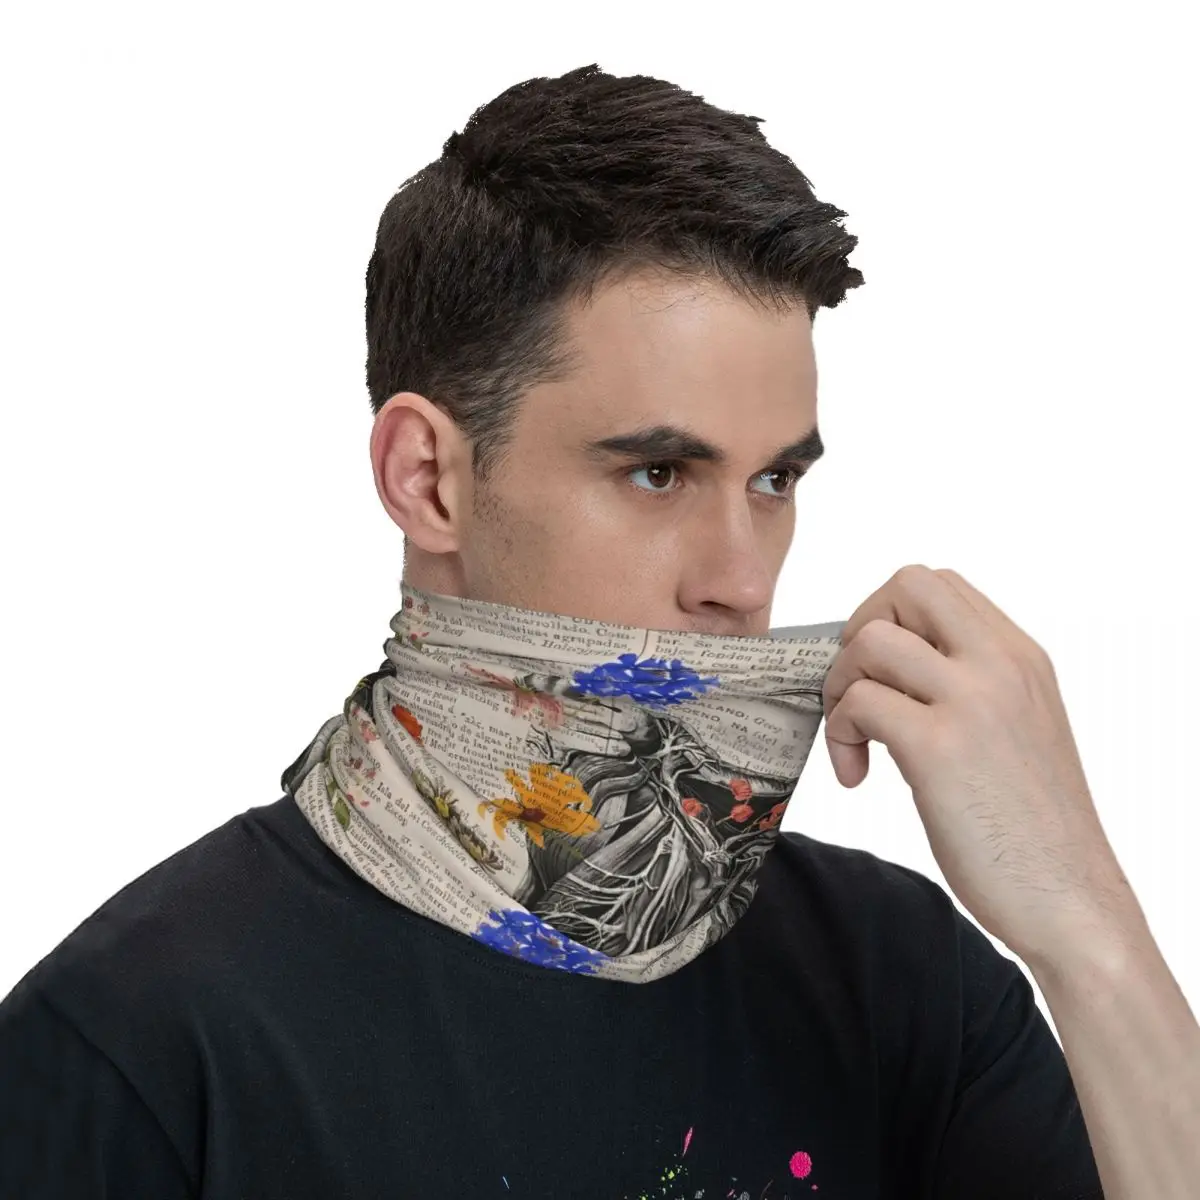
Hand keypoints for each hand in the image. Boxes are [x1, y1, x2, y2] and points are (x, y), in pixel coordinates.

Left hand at [821, 565, 1135, 967]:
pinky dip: (840, 733)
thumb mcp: (1015, 729)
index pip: (939, 585)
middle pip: (906, 584)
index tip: (881, 672)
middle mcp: (1003, 665)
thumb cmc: (1033, 827)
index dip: (890, 616)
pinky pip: (860, 702)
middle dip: (860, 627)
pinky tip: (856, 775)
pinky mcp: (940, 747)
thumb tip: (891, 669)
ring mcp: (973, 701)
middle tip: (858, 688)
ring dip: (841, 686)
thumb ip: (968, 686)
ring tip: (854, 739)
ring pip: (871, 640)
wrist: (1072, 901)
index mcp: (1022, 658)